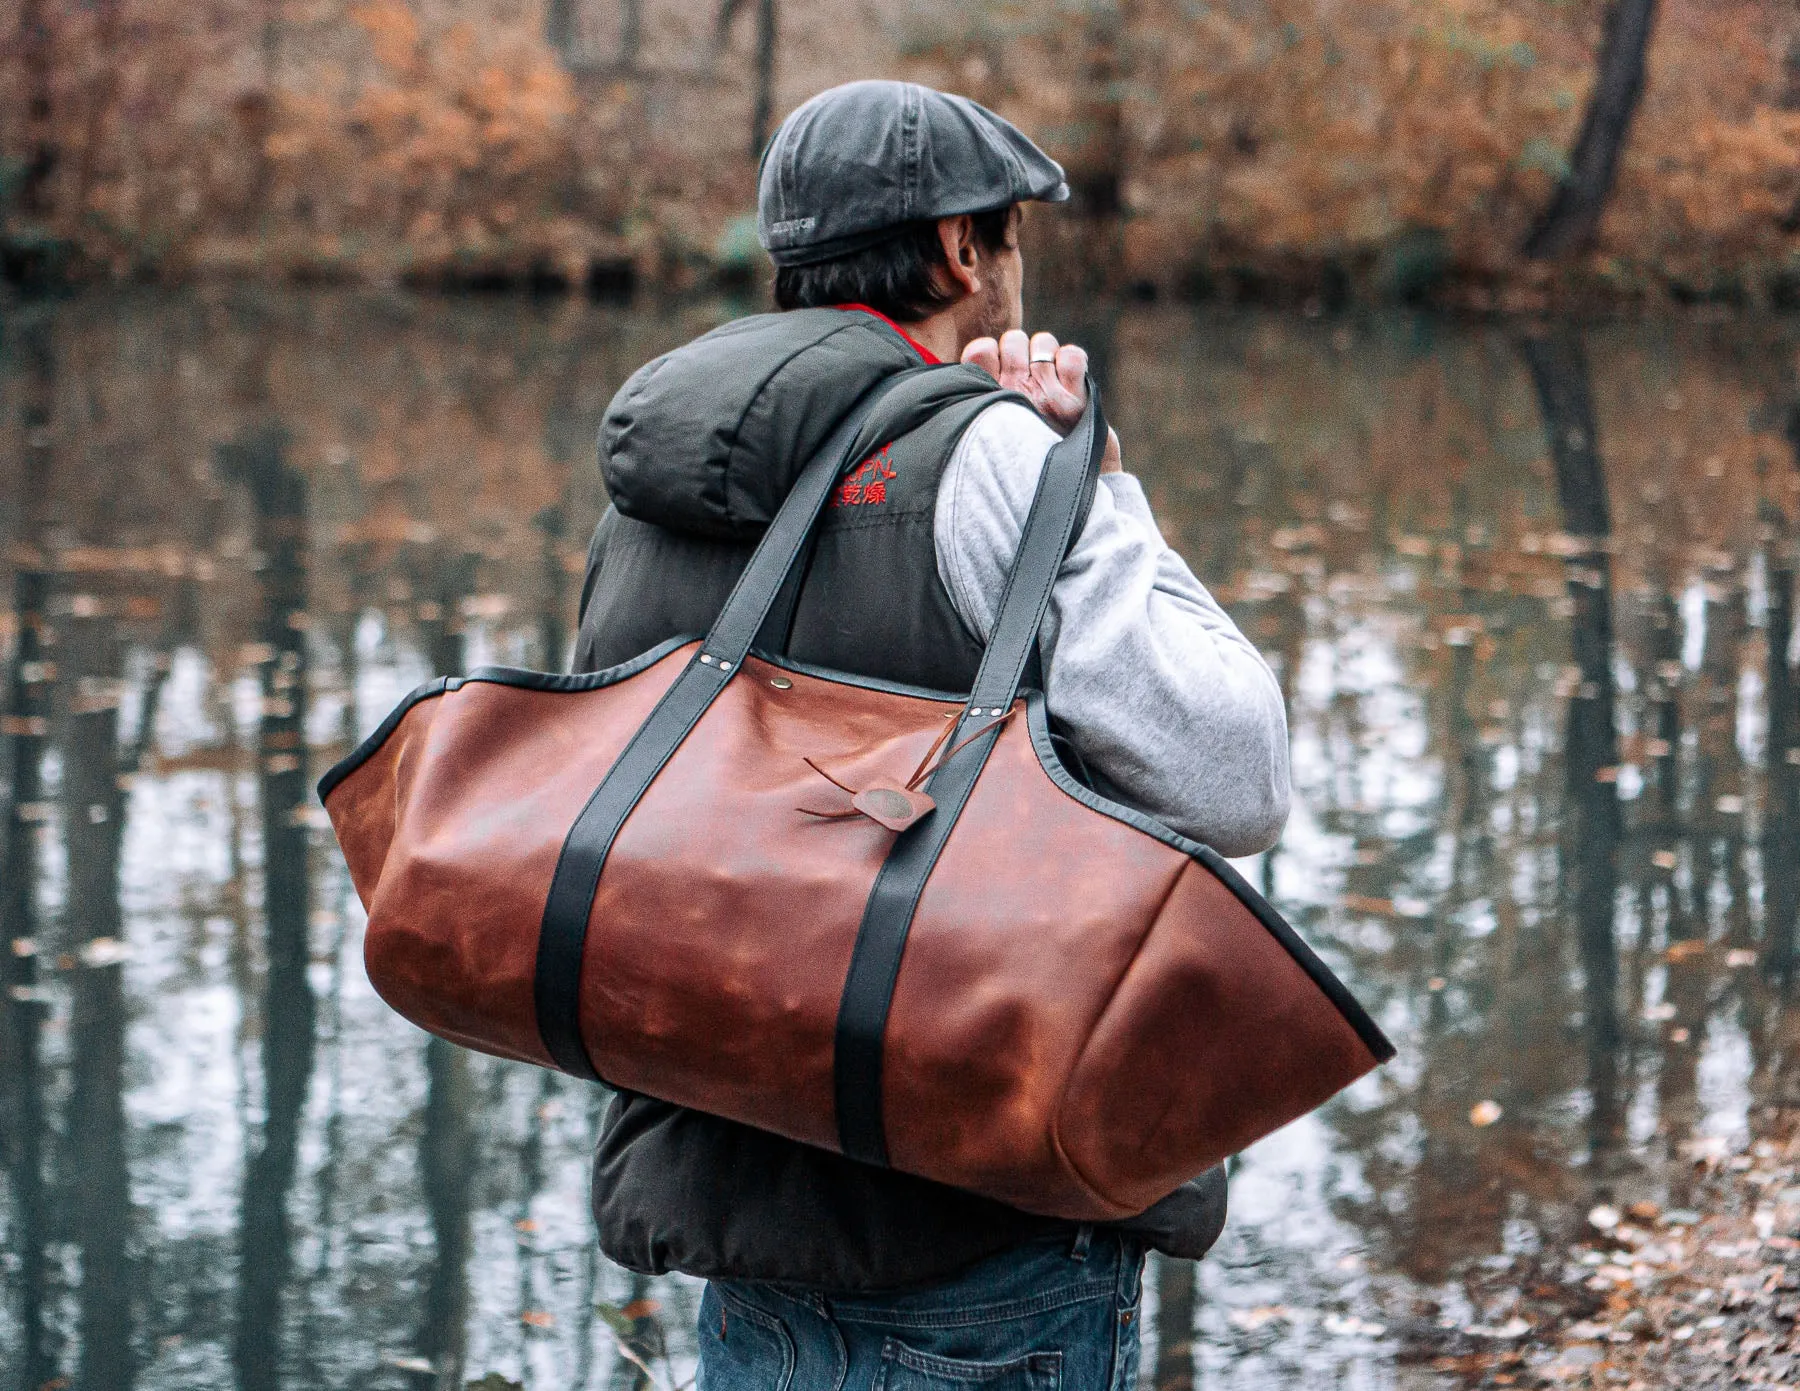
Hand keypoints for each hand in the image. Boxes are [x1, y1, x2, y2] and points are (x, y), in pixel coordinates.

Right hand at [961, 329, 1122, 472]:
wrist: (1064, 495)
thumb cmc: (1023, 463)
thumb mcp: (991, 435)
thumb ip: (982, 403)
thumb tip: (979, 366)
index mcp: (989, 402)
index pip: (979, 350)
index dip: (990, 352)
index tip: (998, 371)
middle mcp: (1014, 395)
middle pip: (1013, 340)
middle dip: (1021, 353)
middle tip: (1027, 379)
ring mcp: (1046, 396)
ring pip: (1043, 342)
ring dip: (1047, 356)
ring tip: (1049, 381)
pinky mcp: (1076, 400)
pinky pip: (1072, 356)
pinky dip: (1072, 363)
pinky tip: (1070, 383)